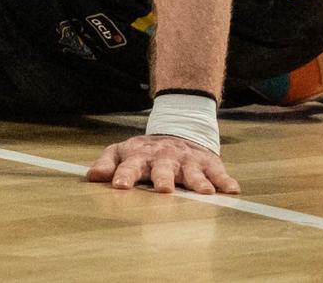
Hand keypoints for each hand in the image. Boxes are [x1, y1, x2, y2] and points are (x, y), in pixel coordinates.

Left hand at [86, 135, 240, 194]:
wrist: (178, 130)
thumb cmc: (145, 151)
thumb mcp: (122, 152)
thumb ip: (107, 164)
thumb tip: (91, 177)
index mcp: (141, 157)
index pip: (130, 166)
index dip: (124, 175)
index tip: (119, 186)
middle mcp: (164, 159)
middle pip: (163, 169)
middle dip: (163, 179)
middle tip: (163, 190)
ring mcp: (187, 161)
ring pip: (192, 172)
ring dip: (198, 181)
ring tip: (204, 192)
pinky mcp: (208, 163)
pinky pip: (218, 172)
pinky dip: (225, 181)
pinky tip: (232, 190)